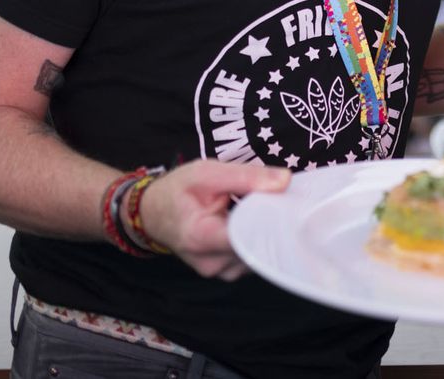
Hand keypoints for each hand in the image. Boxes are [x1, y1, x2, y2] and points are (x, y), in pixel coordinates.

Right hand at [139, 160, 289, 279]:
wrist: (153, 213)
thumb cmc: (177, 191)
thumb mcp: (207, 173)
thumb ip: (246, 176)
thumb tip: (285, 180)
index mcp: (201, 237)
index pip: (249, 236)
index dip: (273, 220)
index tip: (290, 204)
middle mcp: (211, 263)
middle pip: (257, 245)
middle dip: (273, 222)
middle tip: (283, 198)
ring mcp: (220, 271)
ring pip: (259, 253)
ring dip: (266, 231)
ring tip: (265, 207)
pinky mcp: (226, 271)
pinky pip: (252, 256)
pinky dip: (258, 238)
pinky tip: (256, 221)